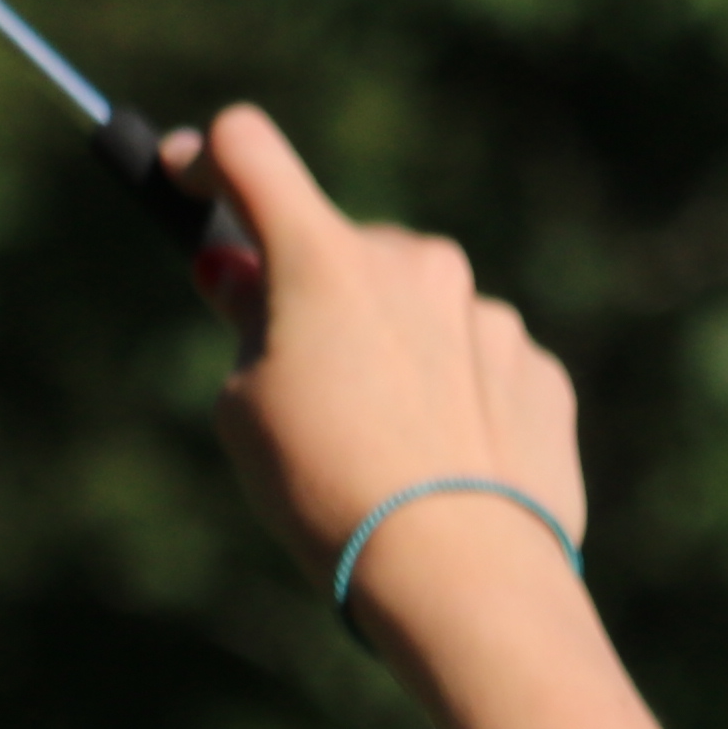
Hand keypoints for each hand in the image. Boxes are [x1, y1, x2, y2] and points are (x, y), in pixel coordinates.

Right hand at [162, 103, 585, 604]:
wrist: (462, 577)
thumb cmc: (329, 492)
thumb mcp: (244, 413)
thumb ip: (244, 326)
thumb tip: (246, 279)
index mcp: (325, 260)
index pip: (248, 151)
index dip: (206, 161)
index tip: (190, 180)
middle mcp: (416, 261)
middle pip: (344, 251)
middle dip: (317, 297)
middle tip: (300, 379)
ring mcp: (486, 313)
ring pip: (419, 311)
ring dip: (392, 352)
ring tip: (383, 451)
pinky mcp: (537, 370)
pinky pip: (477, 365)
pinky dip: (452, 400)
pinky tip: (442, 470)